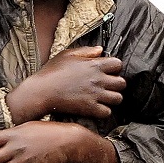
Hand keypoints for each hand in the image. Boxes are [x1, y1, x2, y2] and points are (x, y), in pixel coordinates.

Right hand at [6, 46, 125, 120]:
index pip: (118, 64)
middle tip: (108, 86)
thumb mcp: (67, 55)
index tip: (107, 71)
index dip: (114, 67)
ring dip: (113, 98)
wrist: (41, 91)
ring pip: (118, 98)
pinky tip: (97, 107)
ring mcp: (95, 95)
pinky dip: (104, 111)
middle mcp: (98, 79)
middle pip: (122, 83)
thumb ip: (86, 51)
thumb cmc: (52, 71)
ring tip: (104, 97)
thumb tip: (100, 50)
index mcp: (94, 64)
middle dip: (117, 84)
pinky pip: (107, 112)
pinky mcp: (89, 108)